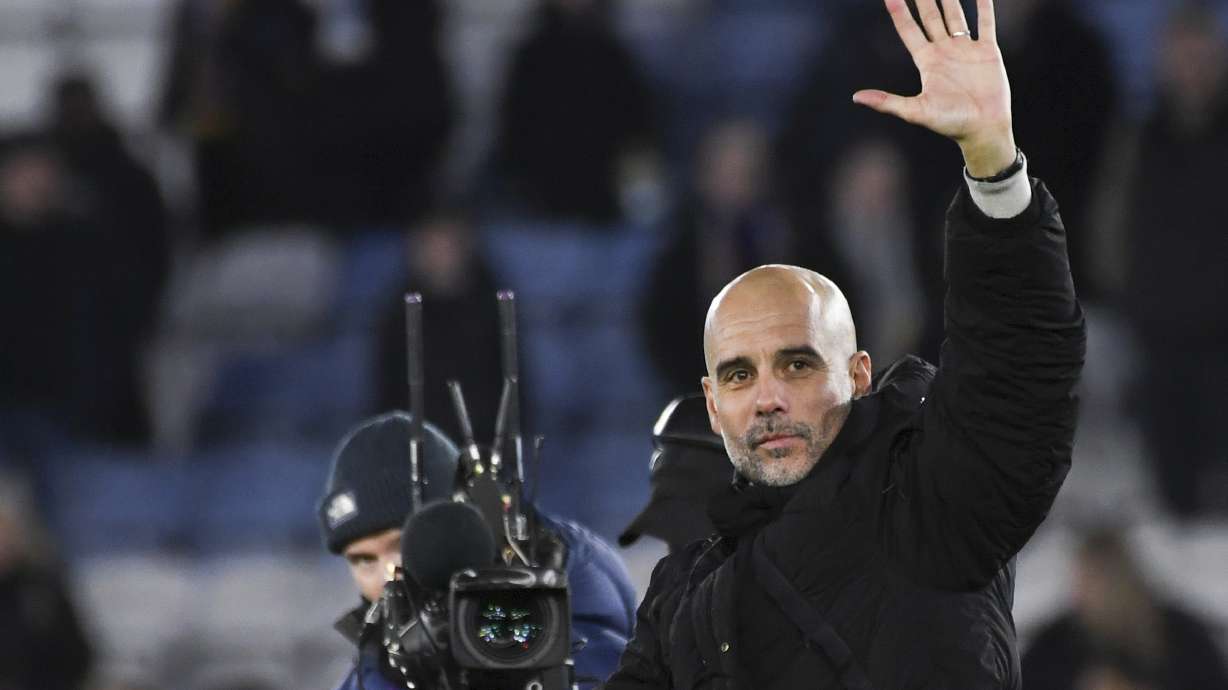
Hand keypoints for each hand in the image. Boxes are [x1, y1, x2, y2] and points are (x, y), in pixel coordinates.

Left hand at [852, 0, 1015, 176]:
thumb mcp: (915, 111)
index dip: (899, 12)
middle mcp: (944, 51)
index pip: (909, 30)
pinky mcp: (987, 51)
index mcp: (926, 62)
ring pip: (955, 16)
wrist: (983, 129)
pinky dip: (984, 6)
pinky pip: (985, 23)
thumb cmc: (950, 123)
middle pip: (930, 17)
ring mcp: (965, 50)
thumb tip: (856, 97)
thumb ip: (887, 102)